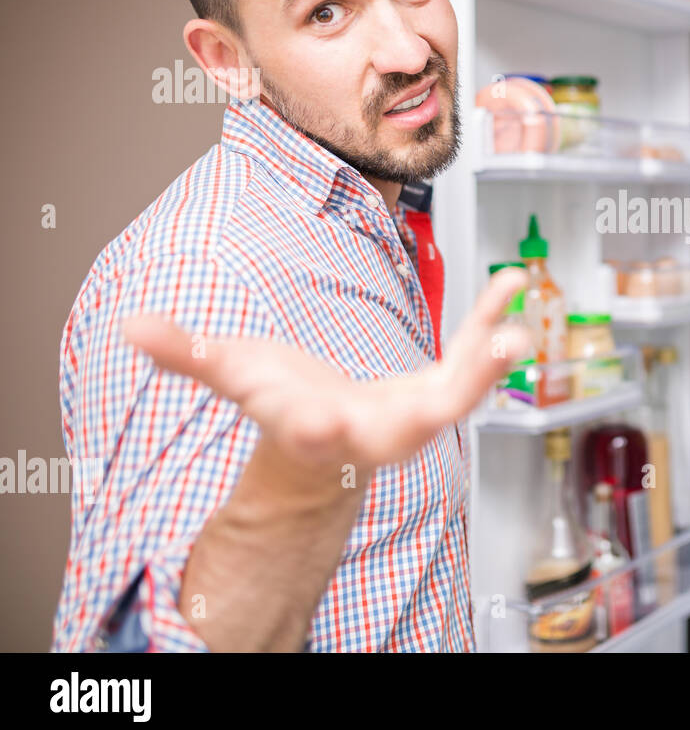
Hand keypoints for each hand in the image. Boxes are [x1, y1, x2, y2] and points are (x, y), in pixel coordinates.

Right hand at [121, 268, 531, 475]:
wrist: (325, 445)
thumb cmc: (280, 406)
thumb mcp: (233, 377)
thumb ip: (187, 354)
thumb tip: (130, 327)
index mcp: (315, 431)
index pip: (312, 435)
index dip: (314, 428)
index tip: (318, 421)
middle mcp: (375, 433)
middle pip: (417, 420)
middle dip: (453, 393)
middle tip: (491, 354)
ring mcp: (415, 418)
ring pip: (459, 392)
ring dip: (489, 355)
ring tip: (518, 315)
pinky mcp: (438, 392)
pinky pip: (470, 359)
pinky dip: (490, 323)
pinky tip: (512, 285)